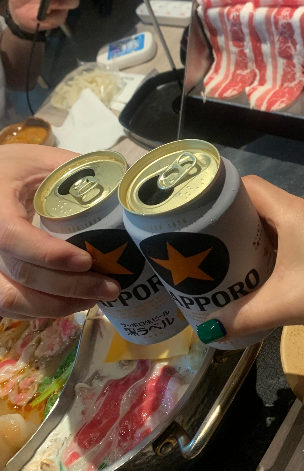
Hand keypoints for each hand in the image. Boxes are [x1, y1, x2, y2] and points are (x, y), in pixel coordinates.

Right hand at [0, 145, 119, 318]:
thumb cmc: (13, 169)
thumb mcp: (41, 160)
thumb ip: (78, 172)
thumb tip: (125, 191)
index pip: (14, 237)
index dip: (50, 254)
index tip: (87, 260)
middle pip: (21, 274)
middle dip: (69, 287)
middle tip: (110, 287)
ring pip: (11, 299)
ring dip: (56, 306)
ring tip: (94, 299)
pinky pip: (7, 306)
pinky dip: (40, 310)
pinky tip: (70, 303)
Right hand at [197, 176, 303, 342]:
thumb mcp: (289, 305)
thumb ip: (246, 317)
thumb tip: (209, 329)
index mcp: (291, 211)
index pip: (245, 185)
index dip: (218, 195)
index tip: (194, 215)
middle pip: (257, 204)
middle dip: (230, 223)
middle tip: (203, 246)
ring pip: (276, 221)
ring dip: (252, 238)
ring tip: (225, 262)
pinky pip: (293, 234)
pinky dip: (273, 247)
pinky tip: (264, 272)